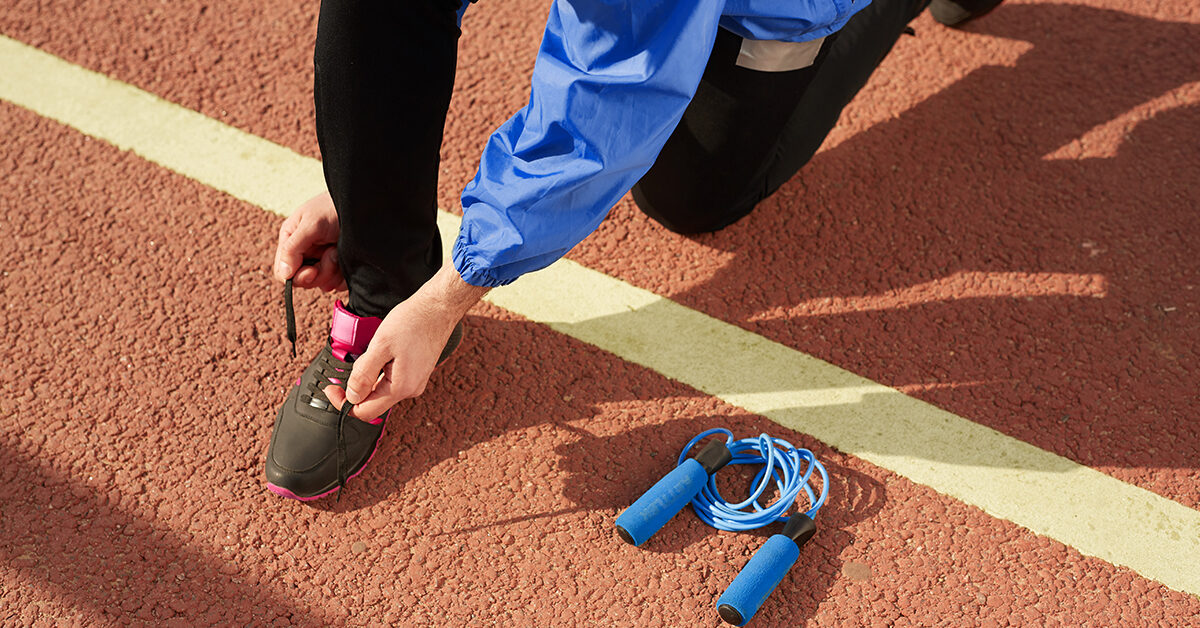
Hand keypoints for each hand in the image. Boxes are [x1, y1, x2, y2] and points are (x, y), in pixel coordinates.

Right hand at [273, 191, 344, 291]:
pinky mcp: (338, 266)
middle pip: (304, 281)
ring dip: (334, 271)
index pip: (283, 272)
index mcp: (291, 241)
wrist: (363, 206)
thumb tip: (283, 274)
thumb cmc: (334, 207)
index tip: (312, 271)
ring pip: (322, 284)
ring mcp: (322, 260)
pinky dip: (344, 275)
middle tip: (332, 255)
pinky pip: (337, 283)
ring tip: (339, 250)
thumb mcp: (311, 224)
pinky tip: (347, 259)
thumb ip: (293, 248)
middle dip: (320, 272)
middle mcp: (305, 253)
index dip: (297, 277)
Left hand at [324, 264, 489, 419]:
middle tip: (354, 359)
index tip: (331, 388)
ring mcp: (415, 381)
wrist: (439, 307)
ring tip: (374, 349)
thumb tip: (351, 396)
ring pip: (382, 389)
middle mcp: (410, 389)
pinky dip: (381, 369)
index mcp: (401, 388)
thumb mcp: (380, 346)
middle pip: (373, 401)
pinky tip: (384, 350)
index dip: (343, 401)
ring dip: (369, 375)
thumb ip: (363, 374)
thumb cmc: (413, 321)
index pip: (364, 411)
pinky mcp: (417, 372)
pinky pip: (392, 380)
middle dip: (356, 385)